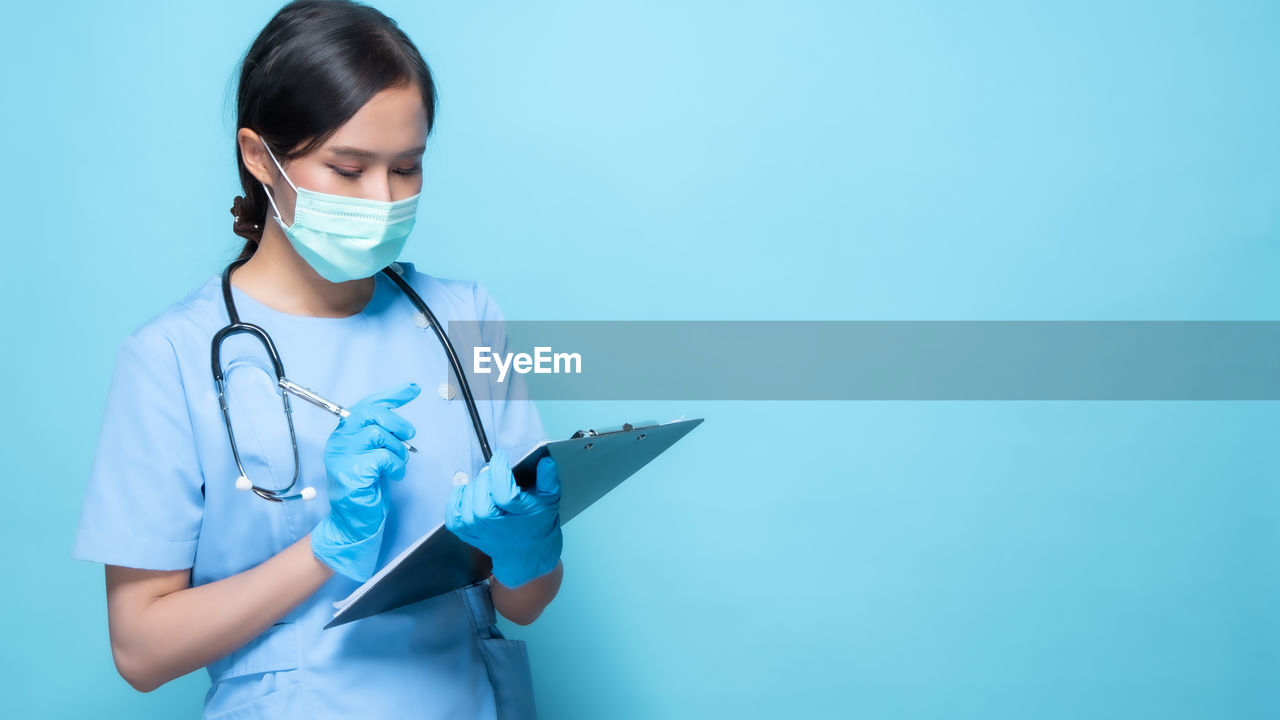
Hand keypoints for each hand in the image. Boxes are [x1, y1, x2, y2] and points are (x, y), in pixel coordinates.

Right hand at [310, 382, 419, 581]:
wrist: (354, 521)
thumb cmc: (366, 486)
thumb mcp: (374, 454)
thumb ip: (383, 435)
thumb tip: (403, 422)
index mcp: (344, 434)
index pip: (366, 405)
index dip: (391, 395)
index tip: (413, 389)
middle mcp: (338, 441)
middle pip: (371, 414)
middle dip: (397, 422)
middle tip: (409, 436)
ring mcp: (342, 456)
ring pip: (379, 435)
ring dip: (398, 450)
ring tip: (398, 464)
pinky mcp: (351, 471)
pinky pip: (383, 457)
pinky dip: (396, 465)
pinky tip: (394, 475)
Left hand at [446, 449, 562, 587]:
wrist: (528, 555)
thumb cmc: (538, 524)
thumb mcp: (550, 500)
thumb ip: (548, 479)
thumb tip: (545, 460)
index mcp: (522, 516)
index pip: (504, 494)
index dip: (499, 471)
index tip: (500, 456)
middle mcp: (500, 527)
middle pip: (482, 502)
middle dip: (485, 481)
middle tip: (493, 473)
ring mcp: (483, 534)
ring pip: (468, 508)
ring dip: (472, 490)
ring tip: (483, 483)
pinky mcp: (470, 536)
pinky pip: (454, 518)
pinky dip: (455, 502)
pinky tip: (464, 491)